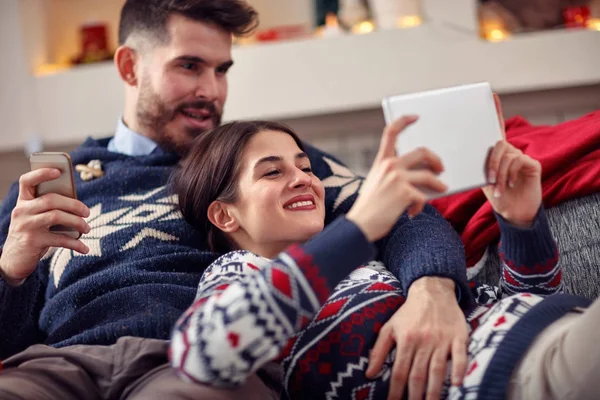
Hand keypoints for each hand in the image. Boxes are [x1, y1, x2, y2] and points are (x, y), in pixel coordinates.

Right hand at [0, 168, 90, 285]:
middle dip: (73, 204)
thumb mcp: (36, 218)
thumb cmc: (32, 233)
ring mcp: (26, 226)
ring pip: (56, 216)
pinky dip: (76, 244)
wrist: (13, 260)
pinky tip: (84, 248)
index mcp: (23, 201)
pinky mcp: (32, 242)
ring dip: (77, 222)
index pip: (26, 181)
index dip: (41, 173)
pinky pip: (60, 239)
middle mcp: (22, 211)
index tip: (58, 171)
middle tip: (87, 212)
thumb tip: (79, 205)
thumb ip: (50, 208)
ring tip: (87, 228)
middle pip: (50, 199)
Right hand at [346, 116, 447, 241]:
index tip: (416, 117)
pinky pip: (423, 196)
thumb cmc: (369, 208)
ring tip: (442, 189)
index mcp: (381, 161)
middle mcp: (389, 165)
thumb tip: (422, 175)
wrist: (360, 225)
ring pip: (429, 175)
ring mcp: (397, 178)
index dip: (404, 121)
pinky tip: (412, 214)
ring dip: (438, 184)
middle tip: (441, 168)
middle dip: (436, 160)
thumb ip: (393, 175)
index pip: (390, 132)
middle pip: (422, 152)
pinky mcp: (405, 192)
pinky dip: (420, 206)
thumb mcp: (377, 184)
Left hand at [366, 277, 467, 399]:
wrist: (433, 290)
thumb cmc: (409, 312)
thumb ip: (379, 350)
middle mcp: (424, 341)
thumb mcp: (390, 327)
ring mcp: (442, 340)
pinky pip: (460, 356)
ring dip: (434, 390)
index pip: (399, 371)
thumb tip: (369, 373)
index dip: (395, 390)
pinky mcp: (459, 337)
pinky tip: (457, 385)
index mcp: (406, 339)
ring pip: (438, 369)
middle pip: (418, 374)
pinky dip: (460, 370)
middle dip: (415, 395)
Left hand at [483, 94, 541, 226]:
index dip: (495, 111)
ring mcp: (522, 156)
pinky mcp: (532, 164)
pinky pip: (517, 161)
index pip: (496, 128)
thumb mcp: (481, 180)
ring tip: (498, 188)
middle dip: (491, 162)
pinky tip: (510, 185)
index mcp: (496, 153)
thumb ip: (474, 167)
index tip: (493, 94)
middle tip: (490, 179)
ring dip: (499, 173)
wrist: (513, 212)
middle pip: (498, 144)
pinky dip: (510, 175)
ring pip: (506, 155)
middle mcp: (510, 151)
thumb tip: (455, 159)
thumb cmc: (496, 195)